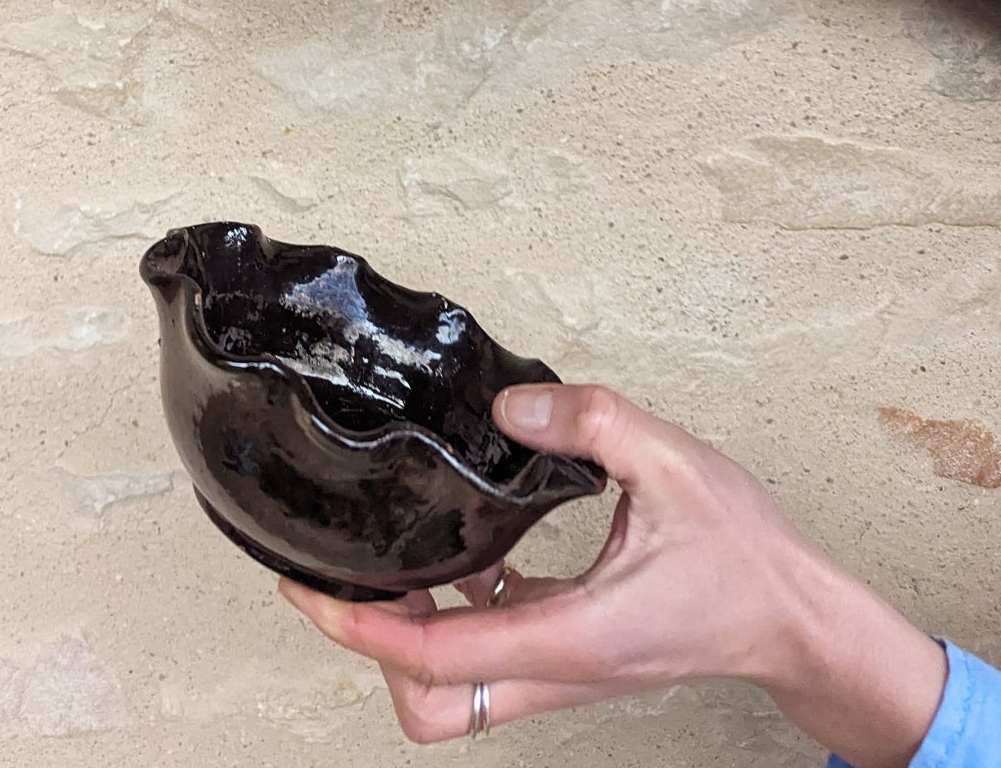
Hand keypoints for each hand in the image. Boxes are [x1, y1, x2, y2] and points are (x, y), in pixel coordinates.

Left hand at [279, 384, 946, 767]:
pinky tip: (465, 554)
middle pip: (429, 703)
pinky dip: (458, 617)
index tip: (311, 588)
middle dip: (374, 647)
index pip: (437, 657)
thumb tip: (507, 405)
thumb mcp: (668, 460)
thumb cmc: (744, 554)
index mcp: (569, 637)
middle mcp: (557, 671)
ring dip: (412, 635)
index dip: (361, 626)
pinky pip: (492, 659)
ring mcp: (564, 674)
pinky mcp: (574, 658)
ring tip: (389, 558)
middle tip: (349, 574)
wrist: (799, 619)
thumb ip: (586, 420)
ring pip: (457, 693)